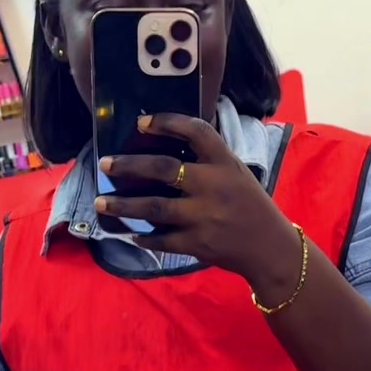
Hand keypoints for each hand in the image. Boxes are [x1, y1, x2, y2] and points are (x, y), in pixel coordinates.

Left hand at [97, 113, 300, 298]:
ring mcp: (204, 216)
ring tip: (101, 202)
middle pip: (163, 169)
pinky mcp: (197, 243)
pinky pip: (161, 239)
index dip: (167, 123)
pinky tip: (131, 233)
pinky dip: (144, 236)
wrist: (270, 247)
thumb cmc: (249, 205)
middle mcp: (214, 185)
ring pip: (154, 207)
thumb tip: (163, 146)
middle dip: (129, 166)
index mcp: (225, 163)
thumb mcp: (236, 173)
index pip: (196, 131)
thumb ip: (208, 160)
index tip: (141, 122)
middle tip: (106, 164)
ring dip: (123, 205)